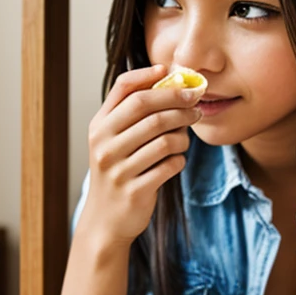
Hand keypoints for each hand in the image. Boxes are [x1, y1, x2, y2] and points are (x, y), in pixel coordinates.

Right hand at [79, 65, 202, 245]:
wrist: (106, 220)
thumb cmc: (118, 172)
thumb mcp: (114, 140)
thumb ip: (132, 113)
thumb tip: (169, 80)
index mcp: (99, 126)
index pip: (125, 88)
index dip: (152, 76)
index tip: (175, 75)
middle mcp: (104, 144)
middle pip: (149, 109)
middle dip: (179, 103)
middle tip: (196, 105)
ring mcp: (118, 169)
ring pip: (165, 139)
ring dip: (183, 136)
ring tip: (185, 138)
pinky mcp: (135, 190)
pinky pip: (170, 166)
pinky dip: (180, 161)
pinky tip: (177, 161)